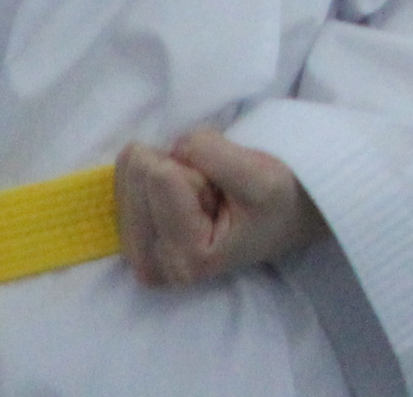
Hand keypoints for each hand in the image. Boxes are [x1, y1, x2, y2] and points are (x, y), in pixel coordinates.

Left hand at [116, 130, 323, 287]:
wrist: (288, 218)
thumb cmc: (280, 202)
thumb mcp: (261, 175)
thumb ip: (212, 155)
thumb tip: (170, 146)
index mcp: (188, 258)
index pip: (162, 176)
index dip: (201, 168)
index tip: (228, 193)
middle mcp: (154, 267)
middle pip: (139, 176)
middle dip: (180, 169)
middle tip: (215, 191)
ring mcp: (140, 257)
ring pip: (129, 175)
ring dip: (170, 171)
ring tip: (204, 194)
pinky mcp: (134, 244)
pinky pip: (123, 183)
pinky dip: (155, 175)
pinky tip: (181, 195)